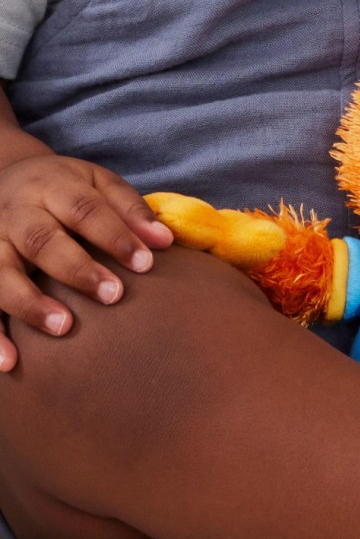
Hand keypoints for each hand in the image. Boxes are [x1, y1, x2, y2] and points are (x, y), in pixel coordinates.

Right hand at [0, 154, 173, 369]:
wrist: (6, 176)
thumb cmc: (67, 190)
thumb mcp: (99, 184)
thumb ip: (131, 210)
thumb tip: (165, 241)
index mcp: (52, 187)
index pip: (85, 210)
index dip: (115, 235)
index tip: (145, 263)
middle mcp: (16, 213)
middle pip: (41, 239)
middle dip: (76, 269)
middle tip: (113, 294)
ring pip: (0, 272)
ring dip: (29, 302)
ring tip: (63, 327)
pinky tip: (9, 361)